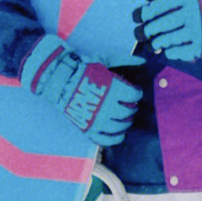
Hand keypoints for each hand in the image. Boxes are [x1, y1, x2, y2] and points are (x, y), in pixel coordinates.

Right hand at [20, 34, 142, 145]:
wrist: (59, 81)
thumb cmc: (82, 69)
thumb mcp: (104, 61)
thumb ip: (125, 60)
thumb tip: (142, 60)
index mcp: (113, 89)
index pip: (134, 96)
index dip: (137, 93)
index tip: (134, 91)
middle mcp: (107, 107)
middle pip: (129, 112)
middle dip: (132, 108)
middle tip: (130, 104)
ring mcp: (97, 120)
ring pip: (120, 127)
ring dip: (126, 122)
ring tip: (125, 117)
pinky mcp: (88, 129)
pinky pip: (107, 140)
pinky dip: (116, 139)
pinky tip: (120, 134)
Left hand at [135, 0, 201, 60]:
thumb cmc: (201, 4)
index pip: (158, 6)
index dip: (143, 13)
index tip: (138, 17)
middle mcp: (193, 14)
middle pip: (160, 24)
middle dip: (147, 30)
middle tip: (141, 33)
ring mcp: (197, 31)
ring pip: (166, 40)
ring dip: (154, 44)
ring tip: (151, 44)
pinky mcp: (201, 47)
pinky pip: (177, 52)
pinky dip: (168, 52)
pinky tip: (166, 50)